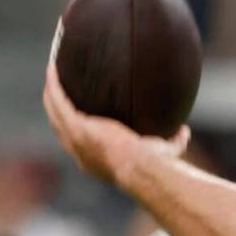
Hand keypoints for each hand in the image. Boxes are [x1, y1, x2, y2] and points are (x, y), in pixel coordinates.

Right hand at [41, 61, 189, 184]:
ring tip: (53, 72)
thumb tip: (184, 131)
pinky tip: (53, 66)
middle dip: (57, 107)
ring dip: (51, 92)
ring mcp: (75, 139)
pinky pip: (58, 100)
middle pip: (60, 125)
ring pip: (54, 111)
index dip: (74, 128)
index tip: (78, 113)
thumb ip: (173, 142)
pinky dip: (54, 83)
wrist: (142, 168)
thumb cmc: (155, 165)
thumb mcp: (163, 152)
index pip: (79, 143)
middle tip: (58, 88)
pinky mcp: (76, 127)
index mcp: (95, 160)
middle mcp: (80, 151)